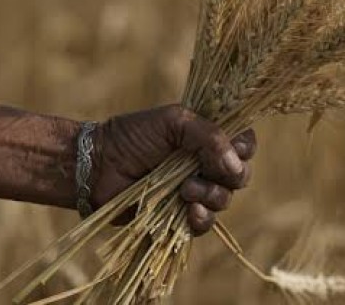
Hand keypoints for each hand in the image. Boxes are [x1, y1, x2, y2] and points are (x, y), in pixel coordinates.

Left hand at [91, 104, 255, 234]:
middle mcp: (207, 164)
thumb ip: (210, 136)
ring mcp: (195, 190)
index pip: (245, 143)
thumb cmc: (135, 135)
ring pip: (225, 199)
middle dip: (229, 176)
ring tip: (185, 189)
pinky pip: (205, 223)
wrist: (99, 164)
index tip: (233, 149)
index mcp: (208, 137)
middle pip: (241, 174)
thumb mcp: (176, 122)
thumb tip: (237, 166)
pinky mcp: (181, 216)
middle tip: (204, 171)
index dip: (245, 148)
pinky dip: (202, 218)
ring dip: (211, 195)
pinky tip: (188, 211)